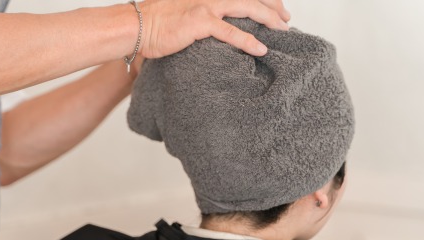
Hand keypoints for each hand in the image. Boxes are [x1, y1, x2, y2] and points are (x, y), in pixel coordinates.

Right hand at [140, 0, 290, 57]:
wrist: (137, 25)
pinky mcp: (202, 22)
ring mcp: (207, 6)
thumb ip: (202, 13)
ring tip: (283, 30)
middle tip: (286, 19)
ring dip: (269, 18)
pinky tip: (262, 49)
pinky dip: (249, 41)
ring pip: (248, 8)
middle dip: (273, 6)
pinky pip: (232, 32)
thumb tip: (214, 24)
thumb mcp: (182, 9)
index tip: (276, 7)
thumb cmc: (156, 22)